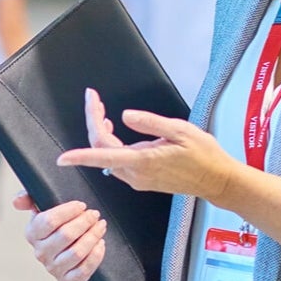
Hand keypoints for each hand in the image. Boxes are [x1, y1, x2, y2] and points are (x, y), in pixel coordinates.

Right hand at [12, 193, 105, 280]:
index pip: (48, 221)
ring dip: (92, 236)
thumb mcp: (42, 207)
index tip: (82, 205)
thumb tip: (17, 201)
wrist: (69, 247)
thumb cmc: (57, 223)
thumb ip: (28, 197)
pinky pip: (83, 271)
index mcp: (32, 233)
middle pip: (66, 235)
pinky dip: (95, 256)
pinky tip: (100, 244)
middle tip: (95, 214)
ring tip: (100, 226)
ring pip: (76, 252)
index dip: (68, 211)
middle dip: (84, 222)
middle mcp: (40, 253)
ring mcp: (53, 268)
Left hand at [57, 88, 238, 200]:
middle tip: (94, 99)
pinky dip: (111, 146)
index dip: (80, 156)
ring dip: (101, 134)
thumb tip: (125, 116)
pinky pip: (118, 162)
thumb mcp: (180, 131)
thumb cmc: (204, 155)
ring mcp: (139, 180)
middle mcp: (136, 174)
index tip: (62, 157)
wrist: (218, 181)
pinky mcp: (143, 180)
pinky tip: (115, 130)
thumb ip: (151, 123)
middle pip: (102, 150)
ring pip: (109, 157)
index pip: (103, 156)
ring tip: (102, 110)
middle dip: (94, 123)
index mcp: (143, 161)